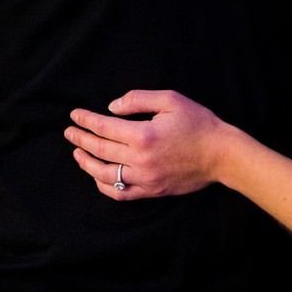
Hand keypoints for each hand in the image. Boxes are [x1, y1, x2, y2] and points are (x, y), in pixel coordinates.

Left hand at [65, 89, 224, 199]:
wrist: (222, 155)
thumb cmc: (199, 124)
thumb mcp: (171, 100)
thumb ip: (138, 99)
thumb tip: (111, 108)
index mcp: (143, 134)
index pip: (103, 127)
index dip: (85, 120)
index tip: (74, 115)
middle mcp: (140, 159)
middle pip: (99, 150)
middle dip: (81, 139)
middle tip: (69, 132)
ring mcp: (145, 178)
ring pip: (105, 175)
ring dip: (87, 164)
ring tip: (78, 154)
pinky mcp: (152, 191)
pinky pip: (120, 193)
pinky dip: (104, 185)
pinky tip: (98, 176)